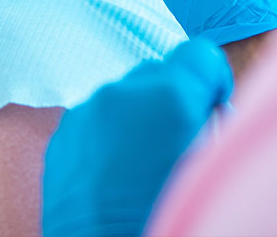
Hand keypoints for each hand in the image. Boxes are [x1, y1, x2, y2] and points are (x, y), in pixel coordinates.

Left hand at [42, 39, 232, 236]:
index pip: (200, 56)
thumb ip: (215, 125)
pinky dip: (109, 137)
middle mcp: (122, 94)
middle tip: (179, 147)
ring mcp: (85, 113)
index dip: (212, 83)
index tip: (213, 112)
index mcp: (169, 98)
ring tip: (144, 170)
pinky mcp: (61, 137)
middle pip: (158, 73)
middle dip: (173, 101)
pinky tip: (116, 179)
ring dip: (138, 119)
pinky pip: (94, 120)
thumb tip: (210, 111)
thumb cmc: (171, 221)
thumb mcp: (213, 168)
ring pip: (123, 97)